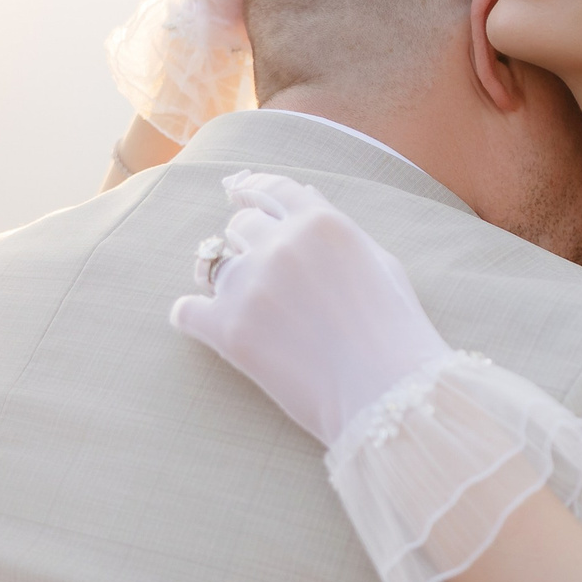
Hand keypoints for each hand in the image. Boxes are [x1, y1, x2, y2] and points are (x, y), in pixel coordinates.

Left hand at [172, 172, 449, 445]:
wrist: (386, 392)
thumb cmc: (394, 331)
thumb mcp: (379, 263)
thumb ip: (337, 228)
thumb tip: (305, 196)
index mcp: (321, 223)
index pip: (273, 189)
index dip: (254, 189)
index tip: (241, 194)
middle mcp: (281, 244)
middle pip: (241, 225)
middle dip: (250, 243)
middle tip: (265, 271)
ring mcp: (250, 285)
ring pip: (214, 265)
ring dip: (229, 281)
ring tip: (252, 308)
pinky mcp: (227, 328)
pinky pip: (186, 310)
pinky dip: (193, 316)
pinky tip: (205, 323)